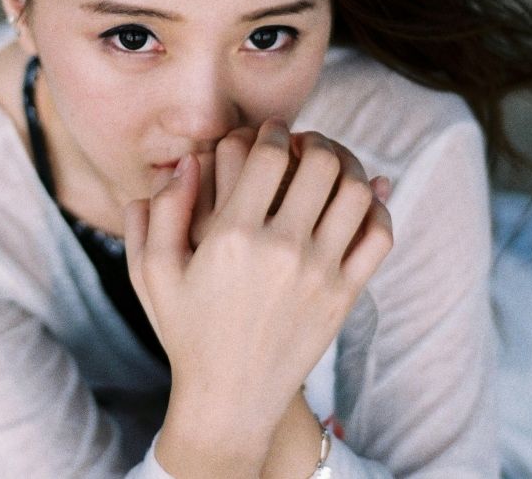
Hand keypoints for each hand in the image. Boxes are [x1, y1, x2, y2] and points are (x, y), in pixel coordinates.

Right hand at [124, 118, 393, 444]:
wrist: (230, 398)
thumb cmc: (185, 330)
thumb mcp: (152, 271)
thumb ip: (160, 211)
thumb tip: (185, 162)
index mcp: (232, 236)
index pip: (270, 155)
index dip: (274, 131)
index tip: (272, 132)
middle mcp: (282, 249)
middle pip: (322, 163)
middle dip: (314, 141)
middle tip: (304, 143)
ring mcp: (321, 273)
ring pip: (357, 192)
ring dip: (348, 166)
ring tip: (332, 167)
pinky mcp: (345, 295)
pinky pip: (379, 235)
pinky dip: (377, 207)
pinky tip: (358, 201)